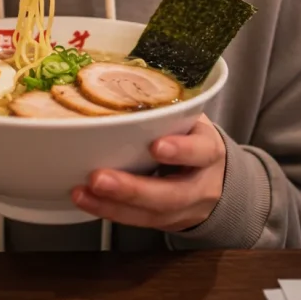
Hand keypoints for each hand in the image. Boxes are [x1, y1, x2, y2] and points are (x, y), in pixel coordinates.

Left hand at [72, 115, 225, 231]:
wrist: (218, 180)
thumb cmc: (193, 138)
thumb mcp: (191, 121)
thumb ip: (165, 109)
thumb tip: (116, 77)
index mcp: (209, 150)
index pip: (201, 151)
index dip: (181, 151)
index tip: (155, 145)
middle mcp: (200, 185)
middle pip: (171, 194)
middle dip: (132, 189)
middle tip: (98, 178)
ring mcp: (183, 209)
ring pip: (151, 214)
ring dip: (112, 205)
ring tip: (82, 193)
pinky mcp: (165, 222)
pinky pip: (138, 221)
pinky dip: (110, 211)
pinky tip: (86, 200)